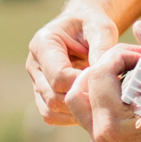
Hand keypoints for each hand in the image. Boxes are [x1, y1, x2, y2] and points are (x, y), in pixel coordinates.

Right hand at [26, 2, 124, 125]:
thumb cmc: (92, 24)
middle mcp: (34, 64)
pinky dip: (70, 117)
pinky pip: (51, 115)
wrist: (83, 25)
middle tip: (106, 100)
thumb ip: (102, 49)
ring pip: (50, 109)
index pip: (59, 76)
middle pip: (53, 96)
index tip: (105, 85)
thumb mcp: (101, 28)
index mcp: (43, 44)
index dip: (83, 85)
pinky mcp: (41, 93)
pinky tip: (90, 109)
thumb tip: (103, 75)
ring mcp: (35, 80)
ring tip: (99, 105)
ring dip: (76, 112)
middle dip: (81, 101)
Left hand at [72, 51, 140, 141]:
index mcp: (116, 124)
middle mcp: (104, 135)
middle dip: (104, 66)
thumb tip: (139, 27)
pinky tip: (129, 88)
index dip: (119, 55)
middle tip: (131, 62)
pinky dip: (103, 95)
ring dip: (99, 81)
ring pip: (80, 101)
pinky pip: (91, 112)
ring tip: (128, 73)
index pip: (99, 73)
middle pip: (80, 86)